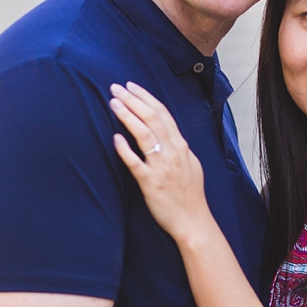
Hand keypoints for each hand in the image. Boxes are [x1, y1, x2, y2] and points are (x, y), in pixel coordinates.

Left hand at [109, 82, 210, 244]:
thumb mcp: (190, 164)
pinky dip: (125, 149)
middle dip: (133, 100)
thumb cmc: (189, 194)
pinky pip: (136, 162)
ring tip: (113, 102)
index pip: (163, 114)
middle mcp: (172, 152)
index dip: (146, 98)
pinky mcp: (151, 182)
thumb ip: (178, 148)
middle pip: (152, 119)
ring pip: (144, 134)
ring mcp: (161, 167)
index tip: (131, 86)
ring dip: (128, 116)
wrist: (193, 220)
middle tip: (116, 87)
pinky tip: (115, 137)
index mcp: (181, 147)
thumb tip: (167, 134)